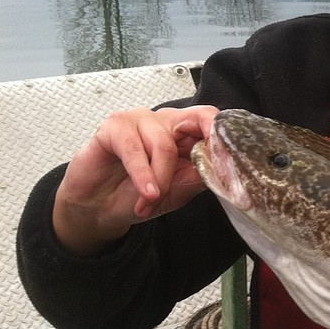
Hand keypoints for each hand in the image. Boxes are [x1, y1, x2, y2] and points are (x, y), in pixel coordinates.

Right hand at [52, 105, 219, 255]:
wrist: (98, 208)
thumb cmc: (138, 194)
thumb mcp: (177, 192)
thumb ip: (198, 177)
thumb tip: (220, 169)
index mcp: (187, 132)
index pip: (213, 121)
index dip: (223, 140)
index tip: (231, 167)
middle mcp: (166, 121)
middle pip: (197, 121)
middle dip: (200, 156)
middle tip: (201, 181)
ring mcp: (139, 120)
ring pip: (165, 145)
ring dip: (161, 179)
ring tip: (151, 200)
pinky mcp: (113, 127)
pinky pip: (134, 148)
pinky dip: (142, 174)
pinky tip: (146, 193)